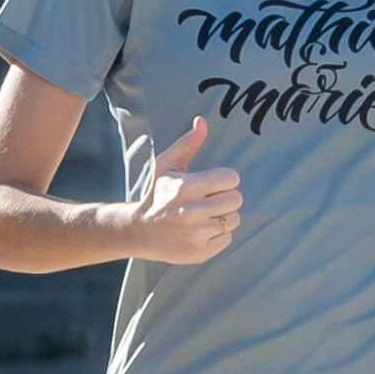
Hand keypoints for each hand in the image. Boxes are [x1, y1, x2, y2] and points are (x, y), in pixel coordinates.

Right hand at [128, 116, 242, 264]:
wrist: (138, 230)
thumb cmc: (157, 193)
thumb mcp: (167, 165)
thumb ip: (188, 143)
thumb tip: (202, 120)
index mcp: (187, 186)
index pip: (232, 178)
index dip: (223, 180)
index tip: (210, 184)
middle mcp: (193, 211)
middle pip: (236, 199)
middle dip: (225, 198)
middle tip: (207, 200)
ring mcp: (196, 234)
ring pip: (234, 220)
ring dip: (223, 217)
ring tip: (203, 216)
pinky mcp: (199, 252)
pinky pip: (228, 239)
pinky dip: (217, 236)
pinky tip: (199, 231)